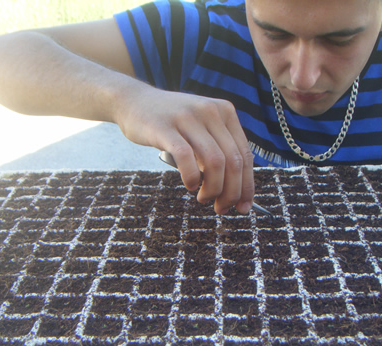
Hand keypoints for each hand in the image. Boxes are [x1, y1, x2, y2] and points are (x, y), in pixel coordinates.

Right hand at [115, 85, 254, 214]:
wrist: (135, 102)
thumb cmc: (171, 124)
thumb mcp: (201, 129)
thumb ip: (218, 151)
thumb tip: (236, 191)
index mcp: (225, 112)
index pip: (245, 155)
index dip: (246, 185)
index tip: (243, 207)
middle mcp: (210, 111)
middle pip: (233, 161)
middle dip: (231, 192)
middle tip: (221, 208)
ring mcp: (188, 117)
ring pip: (215, 162)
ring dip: (213, 189)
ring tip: (204, 198)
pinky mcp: (165, 126)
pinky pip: (186, 157)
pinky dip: (191, 177)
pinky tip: (189, 185)